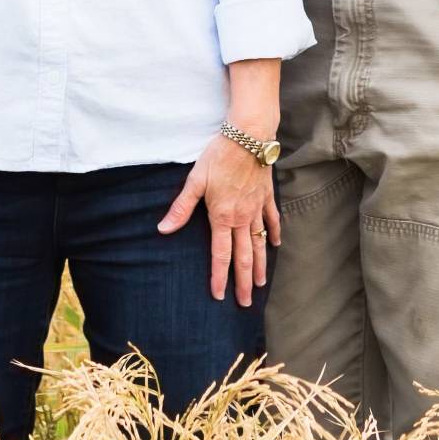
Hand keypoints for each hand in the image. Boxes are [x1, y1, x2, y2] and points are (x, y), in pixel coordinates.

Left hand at [157, 133, 281, 305]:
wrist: (249, 136)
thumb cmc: (219, 156)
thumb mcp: (195, 180)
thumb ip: (181, 208)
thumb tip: (163, 229)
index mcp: (223, 217)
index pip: (221, 255)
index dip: (219, 277)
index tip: (220, 296)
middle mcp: (242, 218)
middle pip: (244, 257)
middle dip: (244, 282)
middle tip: (245, 303)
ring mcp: (257, 208)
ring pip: (259, 243)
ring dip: (260, 266)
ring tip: (260, 285)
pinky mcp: (267, 196)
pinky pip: (272, 219)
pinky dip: (273, 233)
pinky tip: (275, 245)